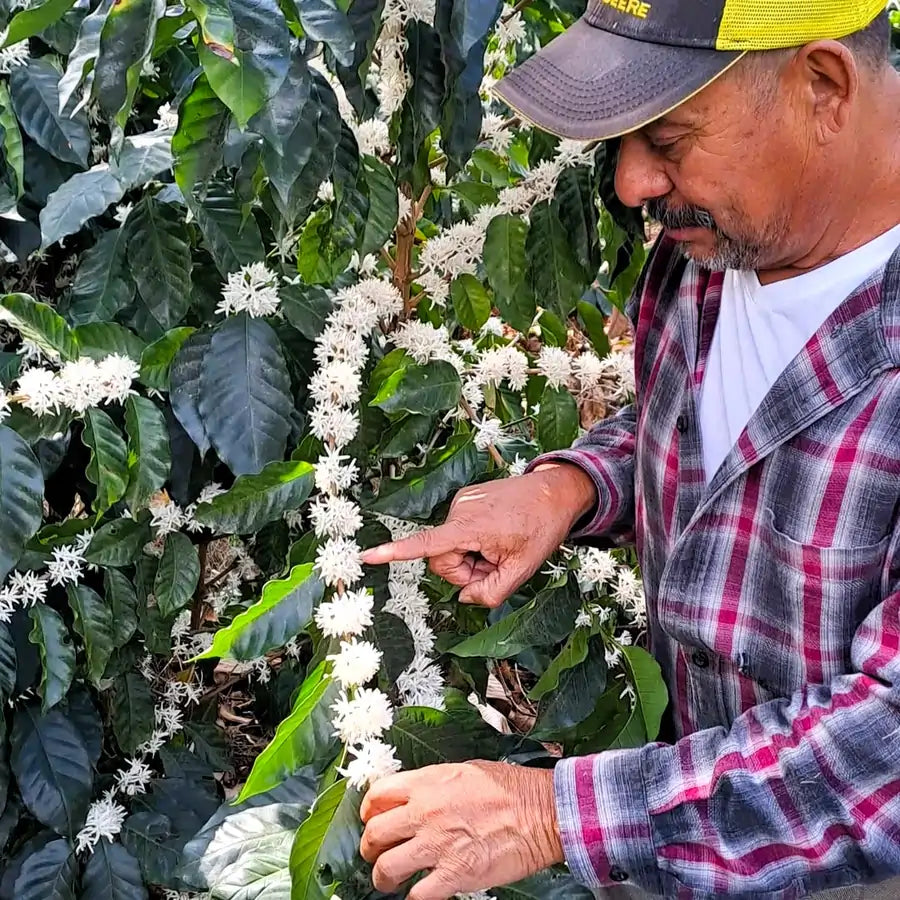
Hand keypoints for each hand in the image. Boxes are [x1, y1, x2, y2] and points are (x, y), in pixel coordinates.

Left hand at [359, 760, 564, 899]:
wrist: (540, 811)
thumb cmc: (511, 789)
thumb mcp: (465, 770)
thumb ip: (435, 783)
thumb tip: (418, 795)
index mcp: (427, 783)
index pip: (378, 795)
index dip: (369, 810)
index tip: (372, 819)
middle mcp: (425, 812)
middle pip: (375, 833)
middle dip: (370, 847)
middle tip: (376, 853)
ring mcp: (437, 845)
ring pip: (386, 867)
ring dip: (383, 877)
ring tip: (389, 881)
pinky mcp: (453, 874)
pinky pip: (417, 896)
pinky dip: (413, 899)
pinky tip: (418, 894)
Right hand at [360, 463, 595, 606]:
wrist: (554, 492)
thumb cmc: (542, 528)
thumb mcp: (523, 570)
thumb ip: (491, 592)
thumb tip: (465, 596)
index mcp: (472, 527)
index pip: (427, 544)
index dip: (395, 553)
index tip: (368, 556)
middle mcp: (460, 510)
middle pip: (442, 558)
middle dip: (464, 570)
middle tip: (495, 566)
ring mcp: (461, 502)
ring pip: (450, 546)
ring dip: (471, 556)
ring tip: (499, 547)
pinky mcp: (465, 499)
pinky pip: (458, 532)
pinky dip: (473, 541)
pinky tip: (497, 534)